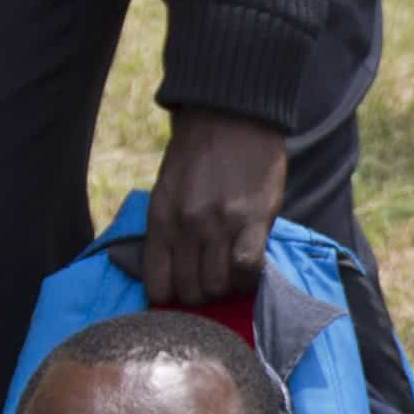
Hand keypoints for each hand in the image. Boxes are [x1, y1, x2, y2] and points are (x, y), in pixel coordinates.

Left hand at [140, 108, 287, 307]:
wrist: (231, 115)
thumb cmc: (195, 153)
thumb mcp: (166, 190)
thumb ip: (168, 229)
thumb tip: (172, 273)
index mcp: (161, 219)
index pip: (159, 285)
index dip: (170, 298)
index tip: (180, 293)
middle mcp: (187, 226)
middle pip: (191, 290)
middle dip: (199, 294)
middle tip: (208, 281)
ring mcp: (221, 224)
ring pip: (219, 285)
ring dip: (225, 286)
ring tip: (229, 272)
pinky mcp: (255, 219)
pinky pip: (249, 267)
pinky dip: (248, 275)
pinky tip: (248, 266)